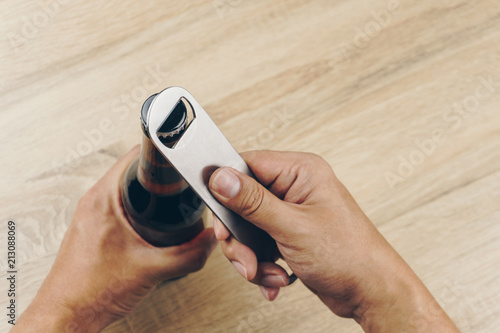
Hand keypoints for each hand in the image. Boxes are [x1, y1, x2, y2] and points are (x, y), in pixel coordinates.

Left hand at [12, 146, 216, 332]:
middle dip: (162, 174)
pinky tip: (151, 223)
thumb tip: (210, 241)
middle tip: (182, 182)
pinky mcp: (93, 228)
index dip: (164, 153)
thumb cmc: (91, 291)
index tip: (181, 157)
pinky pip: (119, 205)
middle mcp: (94, 202)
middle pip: (133, 170)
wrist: (67, 315)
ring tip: (171, 200)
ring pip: (126, 188)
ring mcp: (91, 215)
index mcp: (103, 199)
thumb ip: (190, 254)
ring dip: (149, 190)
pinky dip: (138, 206)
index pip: (136, 155)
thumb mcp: (153, 270)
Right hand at [209, 150, 458, 331]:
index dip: (226, 188)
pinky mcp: (289, 233)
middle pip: (242, 201)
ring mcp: (292, 212)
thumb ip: (253, 202)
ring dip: (251, 256)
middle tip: (244, 257)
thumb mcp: (293, 227)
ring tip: (266, 273)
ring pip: (247, 227)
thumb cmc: (349, 255)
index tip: (220, 214)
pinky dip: (262, 264)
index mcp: (301, 171)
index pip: (247, 164)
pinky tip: (275, 277)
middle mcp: (295, 187)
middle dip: (240, 236)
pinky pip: (259, 243)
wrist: (371, 292)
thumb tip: (221, 177)